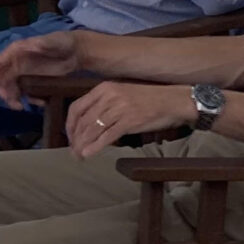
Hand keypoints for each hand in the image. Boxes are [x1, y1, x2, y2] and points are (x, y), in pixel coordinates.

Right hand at [0, 31, 83, 109]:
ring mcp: (25, 73)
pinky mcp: (34, 81)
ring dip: (14, 99)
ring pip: (12, 88)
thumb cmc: (63, 42)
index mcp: (15, 51)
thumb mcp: (52, 41)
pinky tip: (41, 103)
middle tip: (14, 103)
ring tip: (22, 107)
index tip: (1, 88)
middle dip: (5, 92)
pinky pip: (26, 93)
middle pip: (3, 80)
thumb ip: (41, 44)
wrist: (77, 51)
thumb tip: (29, 45)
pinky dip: (30, 100)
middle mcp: (16, 63)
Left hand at [67, 80, 191, 158]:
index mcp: (104, 88)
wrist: (174, 100)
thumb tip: (90, 123)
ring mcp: (119, 108)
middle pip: (82, 120)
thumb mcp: (122, 93)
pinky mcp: (129, 121)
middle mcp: (109, 96)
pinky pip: (107, 136)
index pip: (77, 107)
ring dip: (83, 144)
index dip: (70, 124)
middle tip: (73, 151)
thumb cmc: (150, 99)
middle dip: (75, 138)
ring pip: (92, 129)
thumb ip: (105, 104)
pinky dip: (95, 147)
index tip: (70, 136)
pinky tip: (89, 154)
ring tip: (79, 155)